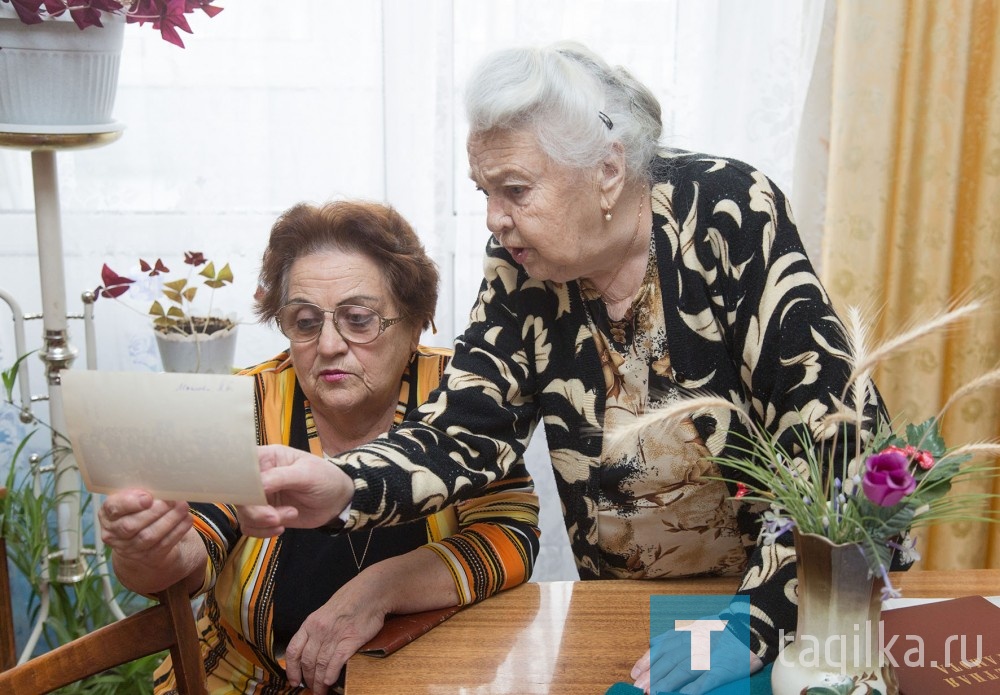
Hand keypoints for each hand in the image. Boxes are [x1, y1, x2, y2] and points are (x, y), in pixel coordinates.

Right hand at [98, 488, 192, 560]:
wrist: (143, 539)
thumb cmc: (138, 510)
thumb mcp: (133, 498)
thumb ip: (139, 493)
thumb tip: (158, 488)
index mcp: (107, 515)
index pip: (113, 508)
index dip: (130, 503)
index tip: (148, 497)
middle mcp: (114, 534)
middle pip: (131, 525)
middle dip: (154, 512)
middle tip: (171, 500)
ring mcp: (130, 549)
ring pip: (149, 536)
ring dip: (169, 520)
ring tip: (182, 506)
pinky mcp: (149, 557)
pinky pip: (164, 544)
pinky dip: (178, 531)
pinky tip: (186, 519)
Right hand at [236, 444, 354, 536]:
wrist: (337, 502)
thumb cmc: (325, 479)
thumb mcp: (306, 474)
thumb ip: (279, 477)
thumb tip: (256, 485)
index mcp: (268, 458)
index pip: (240, 464)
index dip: (238, 480)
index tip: (247, 495)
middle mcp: (259, 477)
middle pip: (239, 494)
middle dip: (255, 510)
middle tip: (275, 517)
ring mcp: (260, 497)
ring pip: (243, 512)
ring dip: (262, 522)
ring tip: (289, 516)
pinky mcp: (264, 514)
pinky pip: (249, 526)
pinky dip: (262, 532)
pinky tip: (281, 528)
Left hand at [283, 577, 388, 693]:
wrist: (370, 593)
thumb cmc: (349, 602)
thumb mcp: (325, 613)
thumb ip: (316, 631)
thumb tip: (310, 652)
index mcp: (310, 623)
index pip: (293, 650)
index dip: (291, 669)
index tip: (293, 681)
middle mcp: (319, 630)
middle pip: (307, 661)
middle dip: (308, 680)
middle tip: (311, 689)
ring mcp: (334, 635)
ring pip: (320, 664)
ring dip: (318, 682)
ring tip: (321, 691)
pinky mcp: (350, 639)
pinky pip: (336, 661)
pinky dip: (331, 674)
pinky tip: (329, 682)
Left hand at [630, 617, 762, 693]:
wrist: (753, 629)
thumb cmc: (724, 630)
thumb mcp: (696, 626)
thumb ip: (675, 635)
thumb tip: (653, 643)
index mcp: (688, 633)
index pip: (662, 648)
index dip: (647, 661)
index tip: (634, 673)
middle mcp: (695, 643)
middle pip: (669, 660)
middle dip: (651, 675)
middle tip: (638, 687)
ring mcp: (708, 656)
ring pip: (682, 670)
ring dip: (665, 683)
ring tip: (651, 692)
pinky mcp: (722, 669)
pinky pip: (704, 680)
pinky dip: (692, 689)